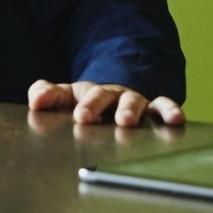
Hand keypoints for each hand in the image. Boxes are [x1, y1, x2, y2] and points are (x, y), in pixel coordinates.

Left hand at [27, 79, 184, 127]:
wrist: (120, 92)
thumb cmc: (91, 100)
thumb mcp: (67, 96)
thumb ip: (47, 94)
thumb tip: (35, 100)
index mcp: (87, 92)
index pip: (72, 93)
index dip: (62, 99)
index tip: (64, 112)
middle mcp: (111, 94)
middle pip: (103, 95)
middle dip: (94, 105)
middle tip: (85, 117)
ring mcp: (134, 100)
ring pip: (133, 100)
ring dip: (129, 110)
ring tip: (127, 121)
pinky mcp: (155, 108)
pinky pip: (164, 105)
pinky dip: (170, 110)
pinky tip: (176, 119)